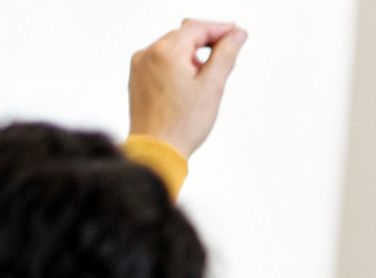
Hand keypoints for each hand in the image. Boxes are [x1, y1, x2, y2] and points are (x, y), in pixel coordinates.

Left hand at [128, 19, 247, 156]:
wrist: (156, 150)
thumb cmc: (182, 124)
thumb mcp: (212, 86)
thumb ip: (226, 54)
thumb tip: (237, 35)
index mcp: (165, 52)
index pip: (197, 28)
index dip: (220, 29)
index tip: (238, 34)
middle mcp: (148, 53)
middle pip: (183, 36)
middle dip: (207, 41)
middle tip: (228, 52)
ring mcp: (140, 66)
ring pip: (172, 49)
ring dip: (192, 54)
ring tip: (207, 77)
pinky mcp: (138, 79)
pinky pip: (161, 62)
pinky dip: (178, 65)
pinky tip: (189, 84)